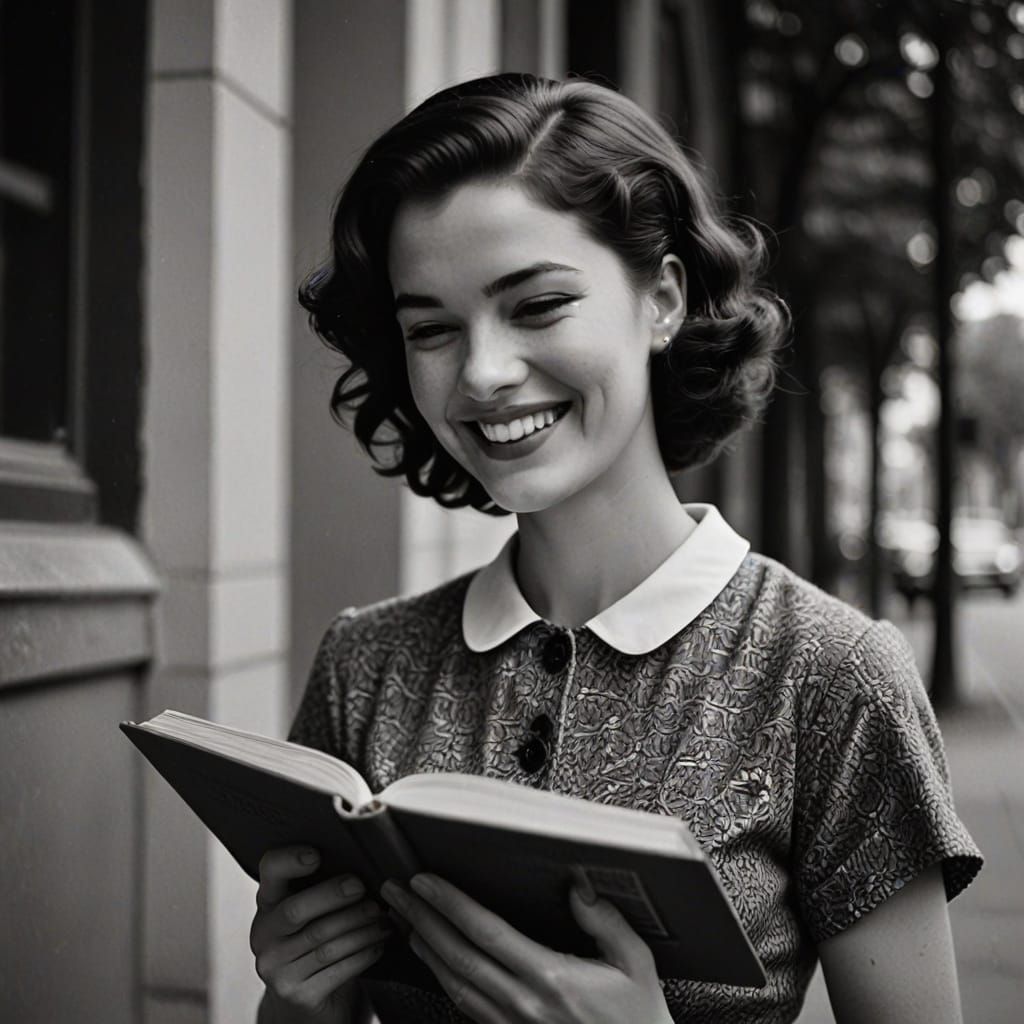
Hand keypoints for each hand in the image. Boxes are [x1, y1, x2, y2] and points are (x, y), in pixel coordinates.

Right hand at [250, 846, 391, 1020]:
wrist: (307, 1002)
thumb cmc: (317, 942)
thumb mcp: (313, 913)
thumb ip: (326, 888)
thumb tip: (367, 864)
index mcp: (268, 903)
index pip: (270, 870)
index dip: (289, 860)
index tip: (316, 855)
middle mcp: (264, 935)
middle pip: (295, 910)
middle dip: (333, 896)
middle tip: (363, 888)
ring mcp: (276, 968)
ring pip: (323, 941)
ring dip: (359, 926)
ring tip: (382, 917)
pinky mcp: (297, 994)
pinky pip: (337, 968)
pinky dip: (364, 953)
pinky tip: (379, 943)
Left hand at [380, 874, 673, 1023]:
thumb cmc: (638, 1020)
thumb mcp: (636, 965)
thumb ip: (606, 923)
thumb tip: (578, 888)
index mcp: (550, 979)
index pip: (486, 932)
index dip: (450, 903)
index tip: (424, 881)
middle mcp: (522, 1004)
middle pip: (456, 956)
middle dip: (421, 919)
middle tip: (395, 892)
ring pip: (453, 984)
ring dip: (424, 948)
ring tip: (403, 919)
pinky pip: (465, 1007)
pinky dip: (441, 978)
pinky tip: (433, 961)